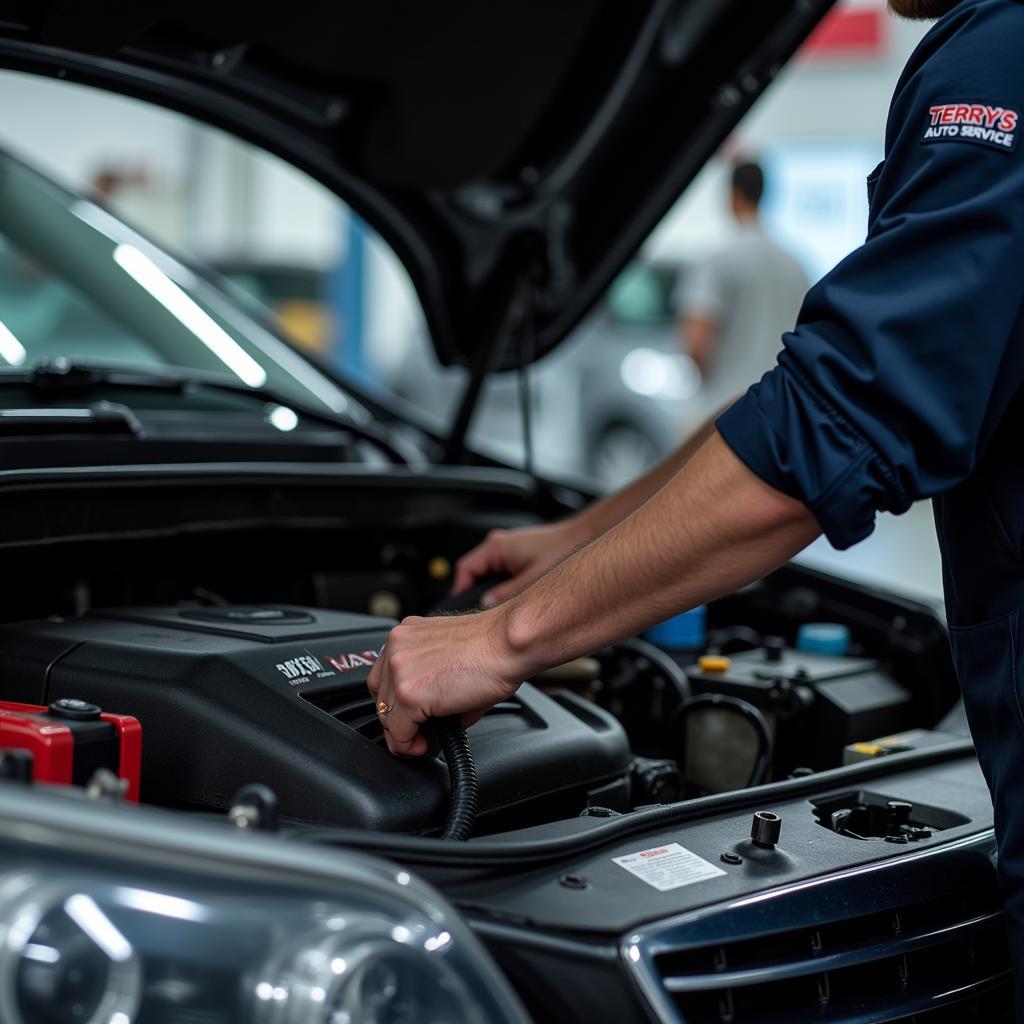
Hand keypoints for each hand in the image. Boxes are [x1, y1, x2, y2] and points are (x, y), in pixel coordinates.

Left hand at [367, 610, 522, 755]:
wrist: (508, 644)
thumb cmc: (494, 646)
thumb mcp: (452, 657)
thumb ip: (433, 682)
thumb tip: (436, 715)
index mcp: (406, 634)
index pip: (384, 675)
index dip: (394, 701)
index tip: (407, 715)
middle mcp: (397, 647)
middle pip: (381, 697)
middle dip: (398, 718)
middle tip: (416, 732)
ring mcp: (400, 670)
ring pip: (387, 717)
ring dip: (404, 732)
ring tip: (422, 740)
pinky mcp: (409, 694)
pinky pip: (398, 733)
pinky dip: (408, 746)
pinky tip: (423, 746)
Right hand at [452, 519, 588, 605]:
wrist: (582, 537)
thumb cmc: (562, 550)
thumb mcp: (532, 579)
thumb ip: (507, 594)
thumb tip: (487, 607)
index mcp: (496, 547)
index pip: (465, 570)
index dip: (461, 591)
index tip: (465, 610)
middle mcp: (498, 545)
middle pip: (474, 573)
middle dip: (477, 594)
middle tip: (483, 614)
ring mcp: (506, 549)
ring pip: (487, 575)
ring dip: (491, 590)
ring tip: (501, 607)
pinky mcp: (516, 555)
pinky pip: (499, 573)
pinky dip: (502, 586)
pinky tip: (512, 598)